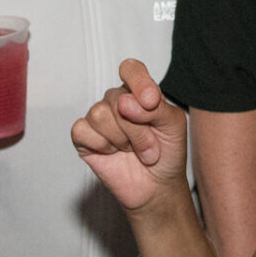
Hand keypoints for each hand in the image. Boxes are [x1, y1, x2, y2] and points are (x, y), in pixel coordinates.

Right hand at [70, 59, 189, 212]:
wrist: (157, 186)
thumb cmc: (167, 152)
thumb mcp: (174, 125)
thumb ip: (157, 107)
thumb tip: (125, 102)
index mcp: (138, 92)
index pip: (131, 69)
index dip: (138, 82)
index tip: (151, 102)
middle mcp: (116, 101)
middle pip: (117, 100)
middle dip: (138, 130)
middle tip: (150, 148)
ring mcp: (98, 119)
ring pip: (99, 114)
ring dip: (122, 140)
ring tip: (132, 152)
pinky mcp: (83, 138)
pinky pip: (82, 130)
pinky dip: (101, 145)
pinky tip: (112, 153)